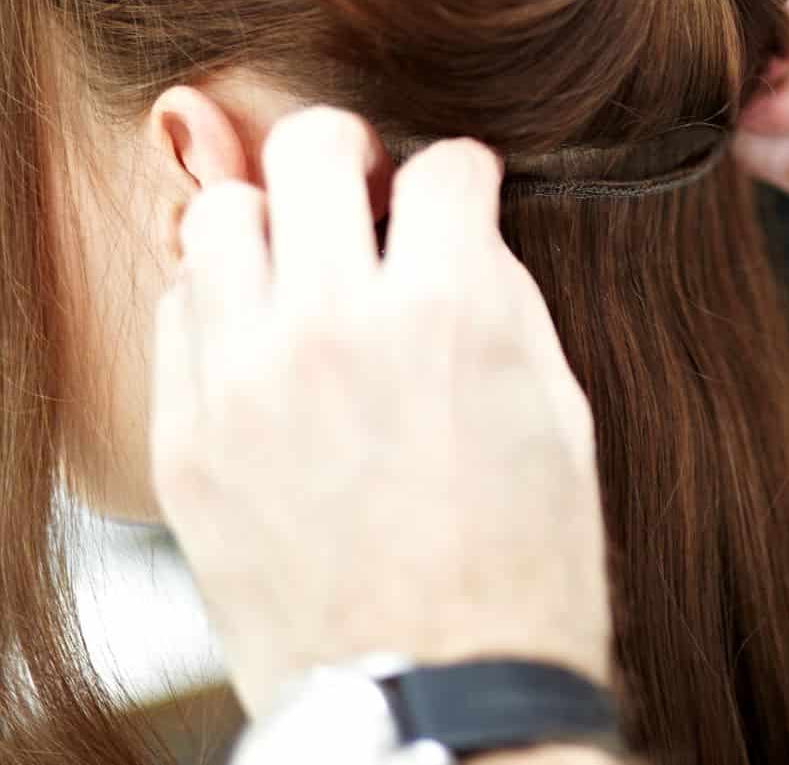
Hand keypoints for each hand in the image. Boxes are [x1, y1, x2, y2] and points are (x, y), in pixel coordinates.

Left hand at [150, 108, 610, 714]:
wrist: (437, 693)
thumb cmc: (520, 569)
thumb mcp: (559, 412)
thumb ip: (501, 299)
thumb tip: (460, 233)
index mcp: (452, 311)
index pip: (442, 167)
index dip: (463, 175)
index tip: (459, 193)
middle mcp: (337, 324)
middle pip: (310, 147)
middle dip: (349, 154)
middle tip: (365, 188)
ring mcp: (247, 380)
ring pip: (220, 214)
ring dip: (271, 220)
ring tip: (302, 262)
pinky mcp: (189, 439)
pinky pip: (177, 314)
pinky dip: (223, 305)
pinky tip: (264, 339)